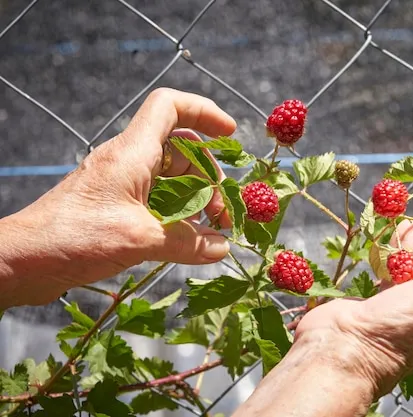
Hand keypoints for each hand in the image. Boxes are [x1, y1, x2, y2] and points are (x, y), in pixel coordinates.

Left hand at [0, 88, 235, 306]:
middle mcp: (127, 162)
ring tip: (210, 232)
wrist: (20, 260)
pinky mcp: (114, 207)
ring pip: (170, 179)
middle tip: (221, 215)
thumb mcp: (140, 239)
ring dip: (195, 201)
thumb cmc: (74, 238)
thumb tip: (222, 248)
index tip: (230, 134)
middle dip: (208, 177)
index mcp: (132, 153)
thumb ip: (187, 242)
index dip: (204, 111)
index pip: (170, 107)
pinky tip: (188, 241)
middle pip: (180, 150)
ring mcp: (120, 184)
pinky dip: (177, 216)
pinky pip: (156, 201)